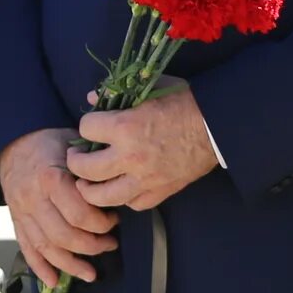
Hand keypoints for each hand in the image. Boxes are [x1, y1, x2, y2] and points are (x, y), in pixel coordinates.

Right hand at [0, 128, 118, 285]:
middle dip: (91, 246)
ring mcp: (22, 212)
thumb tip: (116, 190)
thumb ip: (90, 170)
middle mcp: (33, 198)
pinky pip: (27, 248)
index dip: (100, 223)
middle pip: (64, 235)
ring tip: (91, 273)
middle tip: (110, 244)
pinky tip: (54, 281)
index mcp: (50, 178)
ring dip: (70, 265)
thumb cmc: (51, 143)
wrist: (15, 142)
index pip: (78, 213)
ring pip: (46, 247)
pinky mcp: (16, 221)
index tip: (114, 220)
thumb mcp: (73, 145)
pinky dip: (40, 268)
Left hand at [69, 81, 220, 212]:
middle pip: (84, 169)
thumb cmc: (186, 102)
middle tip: (78, 157)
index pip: (85, 128)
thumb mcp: (151, 88)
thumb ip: (119, 94)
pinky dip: (124, 198)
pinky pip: (133, 204)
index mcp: (125, 126)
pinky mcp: (160, 191)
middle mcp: (129, 156)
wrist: (217, 126)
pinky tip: (123, 188)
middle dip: (75, 162)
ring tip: (89, 182)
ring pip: (102, 196)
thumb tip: (91, 97)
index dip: (86, 124)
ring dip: (90, 189)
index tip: (92, 125)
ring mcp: (144, 178)